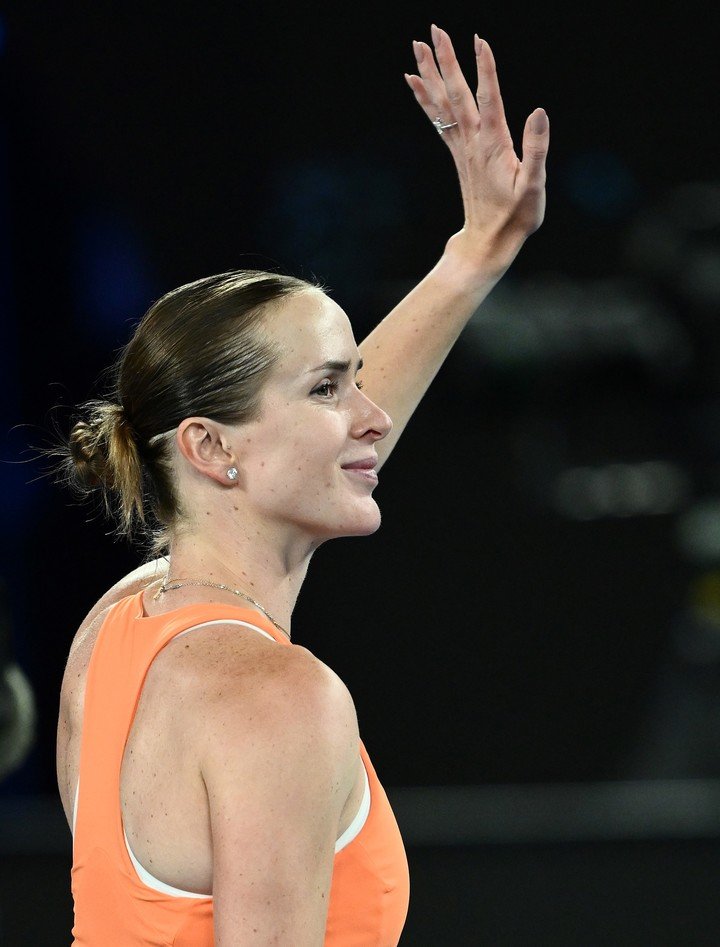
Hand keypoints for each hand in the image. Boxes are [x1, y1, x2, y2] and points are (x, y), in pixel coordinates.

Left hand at [405, 26, 548, 275]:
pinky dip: (426, 99)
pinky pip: (438, 120)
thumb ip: (536, 149)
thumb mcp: (534, 186)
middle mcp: (473, 142)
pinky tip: (416, 82)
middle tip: (433, 30)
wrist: (488, 241)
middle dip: (446, 61)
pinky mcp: (458, 154)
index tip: (478, 40)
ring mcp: (462, 148)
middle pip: (456, 94)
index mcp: (494, 145)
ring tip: (418, 46)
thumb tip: (538, 112)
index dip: (485, 69)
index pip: (490, 98)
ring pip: (442, 104)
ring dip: (430, 74)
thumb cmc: (516, 217)